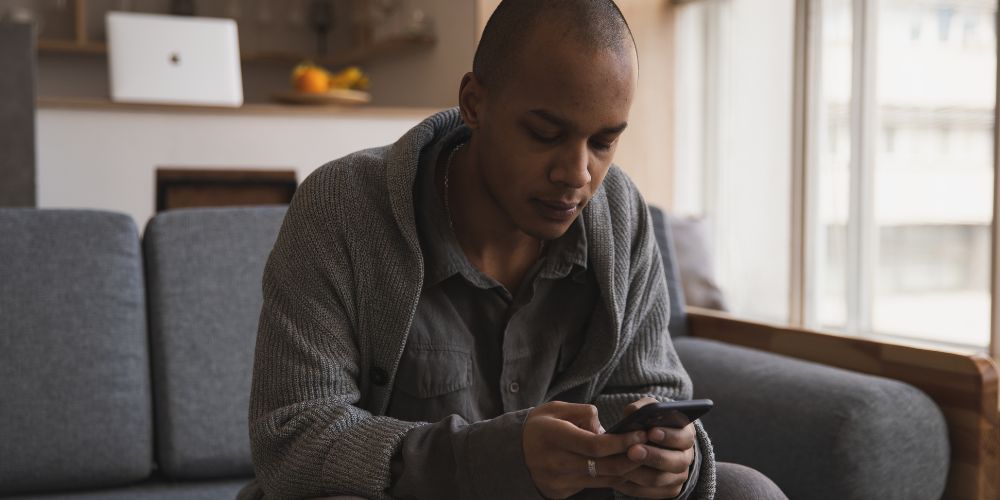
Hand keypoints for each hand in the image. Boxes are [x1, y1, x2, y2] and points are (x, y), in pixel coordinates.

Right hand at [522, 401, 646, 498]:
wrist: (514, 454)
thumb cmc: (539, 427)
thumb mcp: (555, 408)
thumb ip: (582, 412)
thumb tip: (604, 427)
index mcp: (553, 436)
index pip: (594, 445)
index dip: (621, 442)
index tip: (639, 433)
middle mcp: (556, 462)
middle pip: (604, 466)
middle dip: (632, 457)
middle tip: (648, 445)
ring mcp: (559, 481)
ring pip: (604, 479)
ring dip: (626, 469)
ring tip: (641, 455)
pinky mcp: (563, 492)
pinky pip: (595, 486)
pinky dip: (612, 477)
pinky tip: (623, 466)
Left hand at [614, 397, 696, 498]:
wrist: (650, 445)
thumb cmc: (648, 424)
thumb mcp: (648, 411)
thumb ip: (642, 408)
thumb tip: (632, 412)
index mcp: (686, 434)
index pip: (684, 436)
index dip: (669, 436)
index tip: (650, 432)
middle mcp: (686, 457)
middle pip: (675, 462)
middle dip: (653, 456)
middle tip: (632, 451)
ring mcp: (678, 476)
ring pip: (660, 479)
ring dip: (638, 473)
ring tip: (620, 465)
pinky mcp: (668, 491)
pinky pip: (650, 493)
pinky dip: (633, 486)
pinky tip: (618, 479)